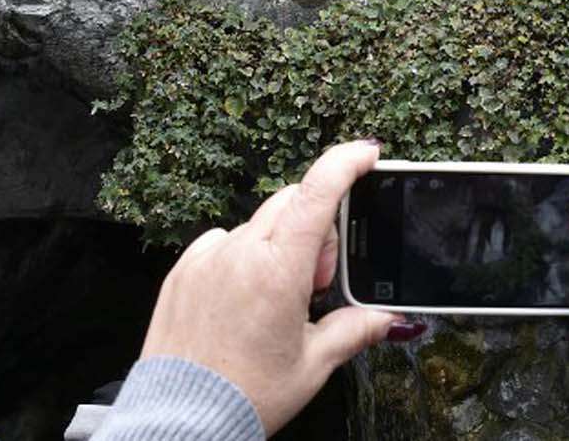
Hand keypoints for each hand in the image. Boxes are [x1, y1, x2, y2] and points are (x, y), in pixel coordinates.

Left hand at [137, 140, 423, 434]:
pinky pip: (224, 242)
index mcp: (277, 271)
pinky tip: (245, 298)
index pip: (317, 192)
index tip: (366, 154)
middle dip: (317, 228)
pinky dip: (244, 256)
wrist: (179, 423)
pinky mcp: (183, 271)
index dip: (346, 163)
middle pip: (292, 204)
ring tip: (280, 299)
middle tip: (318, 281)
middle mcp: (239, 254)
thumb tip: (390, 318)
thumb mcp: (312, 364)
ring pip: (259, 224)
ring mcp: (207, 259)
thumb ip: (355, 328)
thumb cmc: (243, 396)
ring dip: (281, 244)